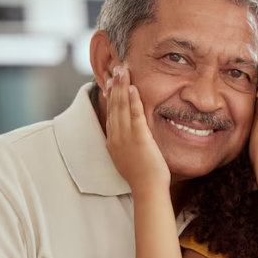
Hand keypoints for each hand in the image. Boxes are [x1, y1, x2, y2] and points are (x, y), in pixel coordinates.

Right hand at [104, 66, 170, 193]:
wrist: (147, 188)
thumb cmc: (143, 175)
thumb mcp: (130, 156)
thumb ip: (128, 143)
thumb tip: (132, 134)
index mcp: (112, 141)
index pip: (110, 113)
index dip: (110, 96)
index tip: (111, 82)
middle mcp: (116, 136)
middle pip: (113, 106)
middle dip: (114, 86)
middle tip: (115, 69)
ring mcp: (125, 137)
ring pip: (121, 106)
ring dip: (122, 86)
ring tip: (122, 70)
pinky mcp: (138, 137)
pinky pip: (135, 114)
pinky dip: (133, 100)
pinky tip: (133, 88)